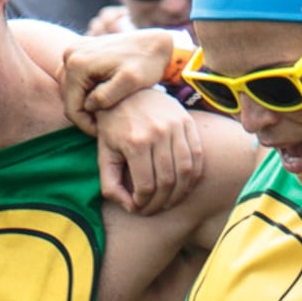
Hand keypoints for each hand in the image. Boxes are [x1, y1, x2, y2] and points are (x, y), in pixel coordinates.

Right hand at [61, 30, 182, 123]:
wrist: (155, 43)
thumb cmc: (147, 63)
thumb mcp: (130, 81)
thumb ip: (107, 95)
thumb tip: (89, 106)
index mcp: (78, 63)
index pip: (72, 107)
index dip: (86, 125)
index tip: (102, 132)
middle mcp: (70, 55)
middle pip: (69, 99)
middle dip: (85, 115)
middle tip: (106, 125)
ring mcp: (74, 52)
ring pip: (72, 92)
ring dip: (86, 104)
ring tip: (107, 113)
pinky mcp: (81, 52)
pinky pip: (77, 81)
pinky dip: (88, 92)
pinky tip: (105, 99)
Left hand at [95, 84, 200, 216]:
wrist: (128, 91)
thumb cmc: (113, 126)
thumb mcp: (104, 154)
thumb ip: (110, 184)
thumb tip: (130, 208)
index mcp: (135, 142)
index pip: (146, 186)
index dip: (144, 204)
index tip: (139, 208)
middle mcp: (158, 133)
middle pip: (167, 182)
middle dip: (161, 203)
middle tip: (154, 209)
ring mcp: (176, 126)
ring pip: (186, 172)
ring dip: (180, 193)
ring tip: (169, 201)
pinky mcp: (187, 122)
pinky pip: (197, 156)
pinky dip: (193, 176)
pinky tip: (183, 186)